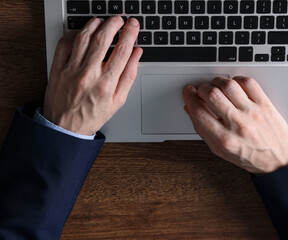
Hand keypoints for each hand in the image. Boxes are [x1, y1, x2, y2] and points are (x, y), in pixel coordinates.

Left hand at [43, 17, 141, 134]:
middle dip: (114, 24)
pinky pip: (65, 43)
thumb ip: (129, 75)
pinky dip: (74, 33)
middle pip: (103, 39)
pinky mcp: (58, 68)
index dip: (130, 33)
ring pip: (84, 37)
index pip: (122, 51)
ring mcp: (71, 70)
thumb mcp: (118, 100)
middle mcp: (89, 74)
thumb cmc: (93, 115)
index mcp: (107, 84)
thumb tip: (137, 54)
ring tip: (103, 21)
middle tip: (119, 19)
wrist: (65, 128)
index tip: (133, 25)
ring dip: (95, 24)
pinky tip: (82, 32)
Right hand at [183, 76, 287, 173]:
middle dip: (201, 88)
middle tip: (202, 90)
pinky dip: (237, 79)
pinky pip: (248, 83)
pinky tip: (234, 85)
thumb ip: (203, 130)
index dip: (189, 97)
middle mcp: (238, 125)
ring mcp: (252, 113)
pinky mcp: (265, 105)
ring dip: (218, 81)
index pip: (198, 111)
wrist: (278, 161)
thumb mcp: (220, 150)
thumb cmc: (249, 157)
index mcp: (224, 139)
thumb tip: (190, 109)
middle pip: (212, 95)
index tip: (188, 92)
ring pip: (229, 85)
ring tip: (216, 85)